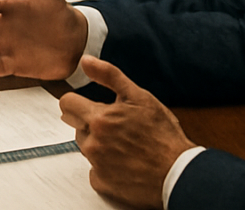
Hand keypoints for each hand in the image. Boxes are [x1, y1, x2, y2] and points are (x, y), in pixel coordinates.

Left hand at [59, 56, 194, 208]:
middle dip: (91, 123)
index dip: (77, 101)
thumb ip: (109, 76)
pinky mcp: (103, 183)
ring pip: (86, 147)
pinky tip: (123, 162)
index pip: (67, 103)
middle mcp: (93, 143)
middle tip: (117, 127)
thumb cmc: (163, 136)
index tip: (87, 105)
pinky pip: (94, 170)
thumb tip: (86, 61)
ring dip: (98, 144)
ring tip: (124, 145)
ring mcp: (96, 165)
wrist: (178, 172)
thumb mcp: (139, 97)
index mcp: (99, 119)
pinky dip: (104, 166)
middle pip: (77, 126)